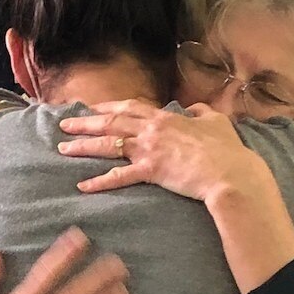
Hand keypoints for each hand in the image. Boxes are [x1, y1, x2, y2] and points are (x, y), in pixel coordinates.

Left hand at [57, 100, 265, 203]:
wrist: (230, 172)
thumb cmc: (226, 149)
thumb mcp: (216, 121)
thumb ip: (201, 112)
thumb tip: (195, 108)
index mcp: (166, 117)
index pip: (130, 107)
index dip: (107, 107)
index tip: (90, 108)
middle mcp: (153, 130)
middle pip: (111, 122)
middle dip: (85, 123)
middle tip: (64, 125)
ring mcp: (150, 150)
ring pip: (109, 145)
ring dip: (83, 146)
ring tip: (63, 149)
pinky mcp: (151, 172)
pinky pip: (119, 177)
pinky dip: (99, 181)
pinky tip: (82, 185)